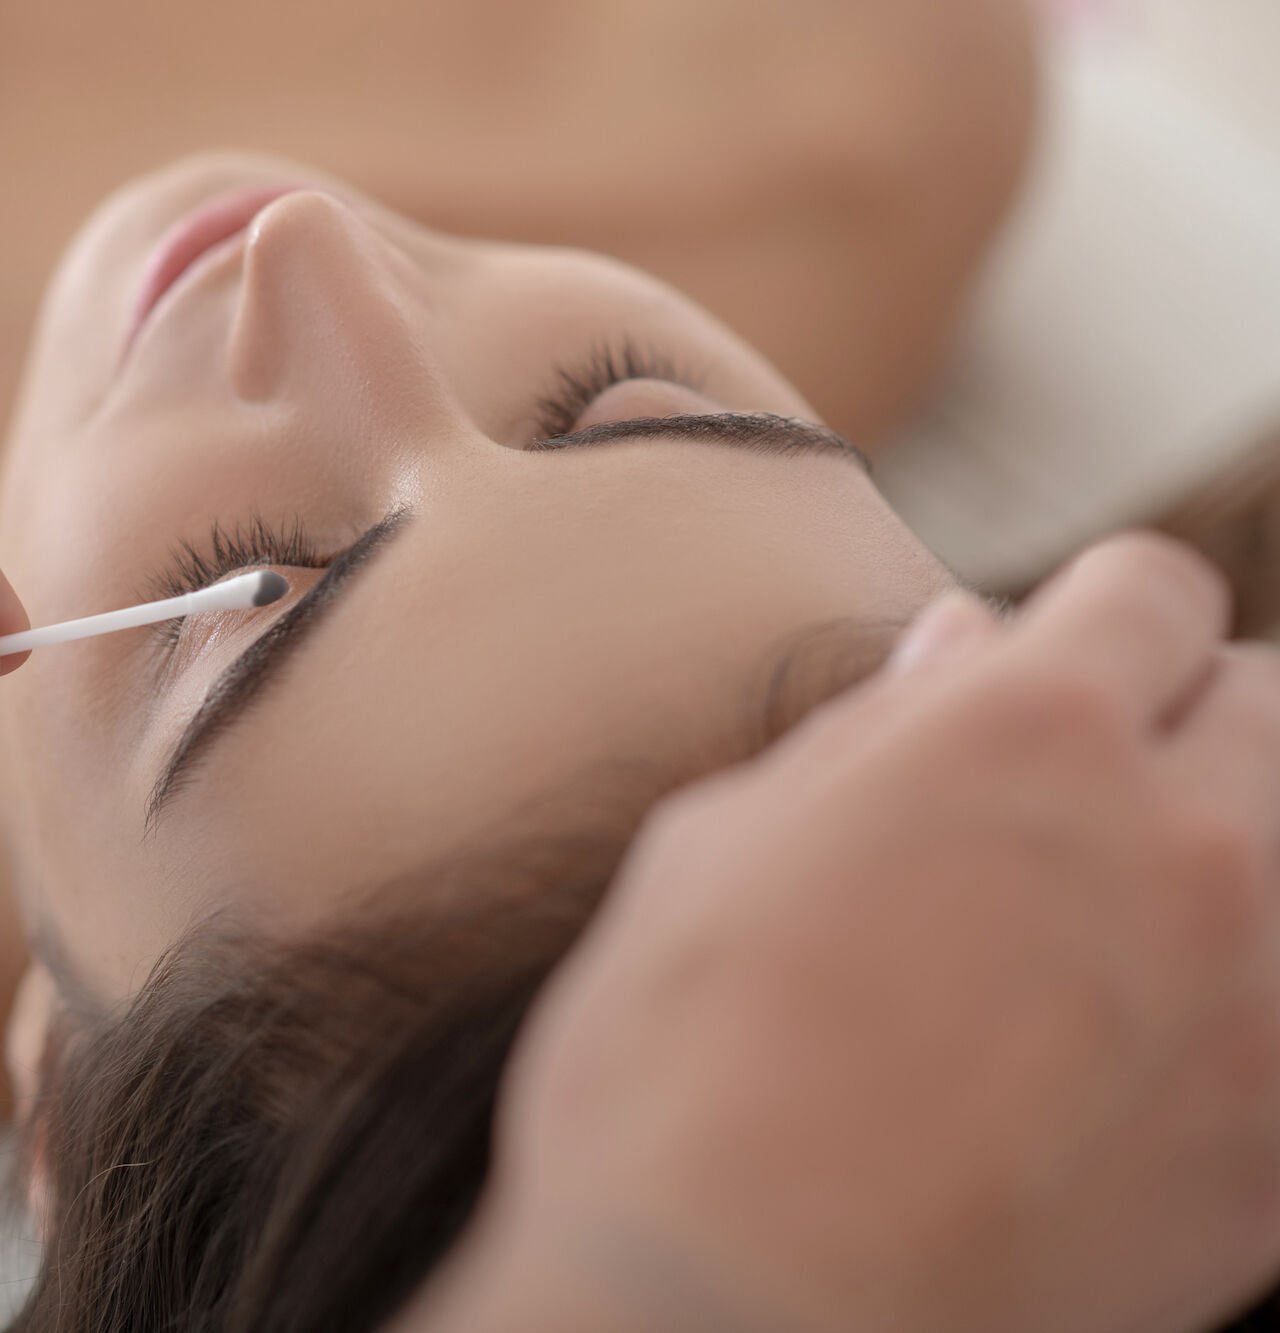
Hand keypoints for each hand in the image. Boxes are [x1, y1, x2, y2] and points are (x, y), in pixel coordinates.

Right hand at [416, 535, 1279, 1332]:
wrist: (735, 1324)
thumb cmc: (675, 1073)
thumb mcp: (718, 852)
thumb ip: (866, 736)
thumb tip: (960, 651)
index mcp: (1022, 734)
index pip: (1143, 590)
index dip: (1089, 618)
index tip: (1046, 668)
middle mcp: (1180, 842)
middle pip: (1269, 703)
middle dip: (1185, 722)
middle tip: (1087, 798)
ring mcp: (1253, 1001)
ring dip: (1224, 860)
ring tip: (1113, 933)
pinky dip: (1234, 1012)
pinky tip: (1126, 1063)